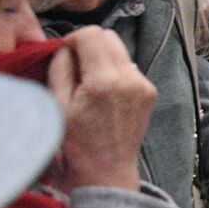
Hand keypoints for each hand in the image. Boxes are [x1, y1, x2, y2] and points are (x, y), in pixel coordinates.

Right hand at [46, 28, 155, 192]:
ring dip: (103, 58)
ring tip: (90, 83)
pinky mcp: (150, 93)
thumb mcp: (57, 105)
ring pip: (121, 51)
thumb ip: (61, 69)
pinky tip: (105, 94)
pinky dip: (115, 72)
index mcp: (104, 81)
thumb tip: (67, 48)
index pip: (92, 35)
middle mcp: (130, 79)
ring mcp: (144, 86)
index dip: (73, 39)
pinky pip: (129, 68)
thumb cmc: (75, 144)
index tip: (64, 55)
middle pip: (109, 37)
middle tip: (75, 66)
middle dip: (89, 45)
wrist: (107, 173)